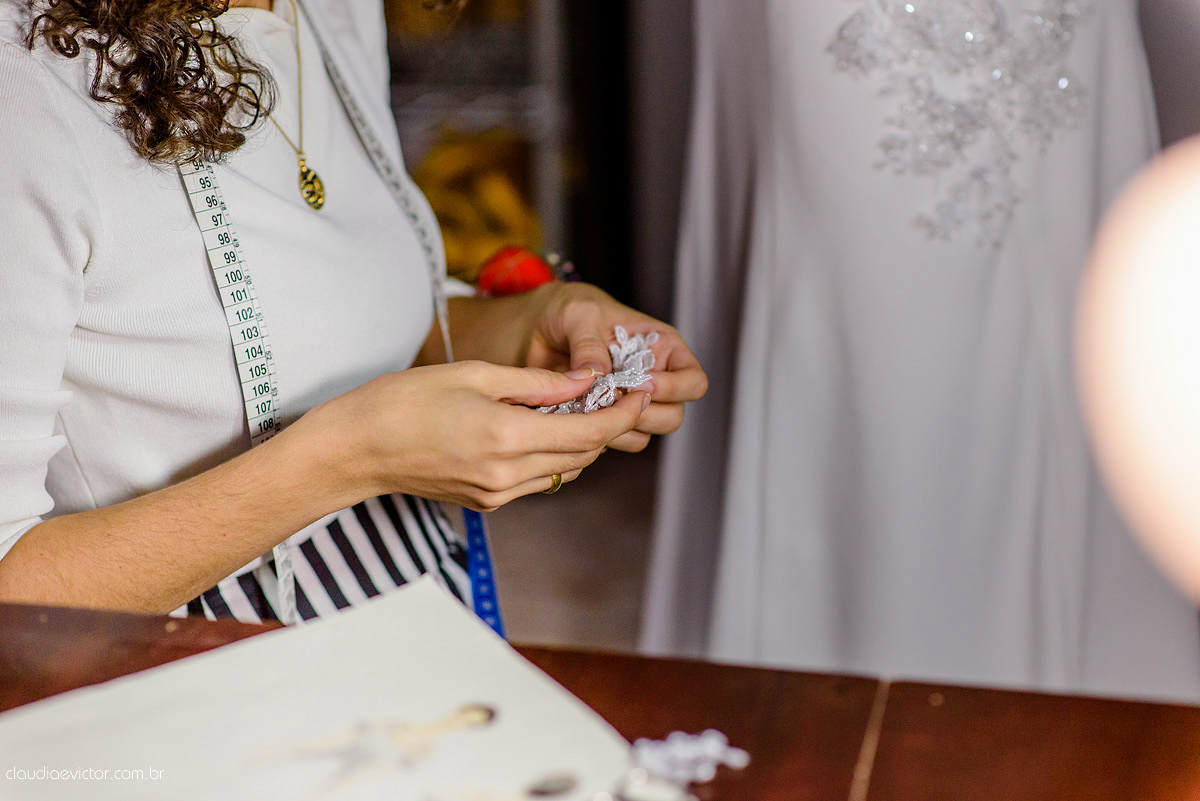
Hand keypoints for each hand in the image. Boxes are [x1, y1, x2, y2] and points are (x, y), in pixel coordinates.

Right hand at [298, 360, 647, 510]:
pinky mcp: (487, 502)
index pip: (588, 432)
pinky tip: (544, 428)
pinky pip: (538, 479)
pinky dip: (552, 455)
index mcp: (507, 437)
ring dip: (581, 442)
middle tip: (618, 393)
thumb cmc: (404, 401)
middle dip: (608, 424)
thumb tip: (584, 382)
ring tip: (583, 407)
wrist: (356, 449)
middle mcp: (508, 474)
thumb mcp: (475, 375)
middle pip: (583, 454)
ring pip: (564, 470)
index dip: (622, 413)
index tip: (640, 393)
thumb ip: (536, 383)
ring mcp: (498, 493)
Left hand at [523, 283, 707, 451]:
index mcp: (661, 349)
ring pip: (644, 434)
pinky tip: (577, 413)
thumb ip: (589, 344)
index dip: (675, 388)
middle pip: (673, 416)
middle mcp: (652, 379)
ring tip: (590, 404)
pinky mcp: (604, 419)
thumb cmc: (567, 309)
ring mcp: (628, 403)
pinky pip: (612, 439)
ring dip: (618, 426)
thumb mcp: (579, 314)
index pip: (694, 382)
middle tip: (611, 398)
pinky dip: (597, 433)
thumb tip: (599, 375)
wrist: (533, 327)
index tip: (642, 381)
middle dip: (643, 413)